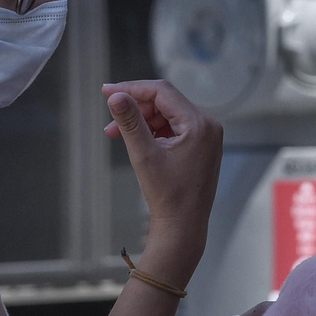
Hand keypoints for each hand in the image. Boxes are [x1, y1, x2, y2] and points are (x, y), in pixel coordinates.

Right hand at [102, 80, 221, 271]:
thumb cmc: (167, 194)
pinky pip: (174, 128)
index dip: (132, 88)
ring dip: (142, 121)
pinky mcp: (202, 146)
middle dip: (136, 109)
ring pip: (168, 115)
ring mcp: (207, 136)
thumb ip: (130, 121)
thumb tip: (115, 95)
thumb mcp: (144, 154)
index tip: (106, 92)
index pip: (162, 92)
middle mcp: (208, 125)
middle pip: (165, 102)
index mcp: (199, 123)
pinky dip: (154, 131)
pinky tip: (137, 142)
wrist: (183, 226)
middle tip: (110, 123)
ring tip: (117, 135)